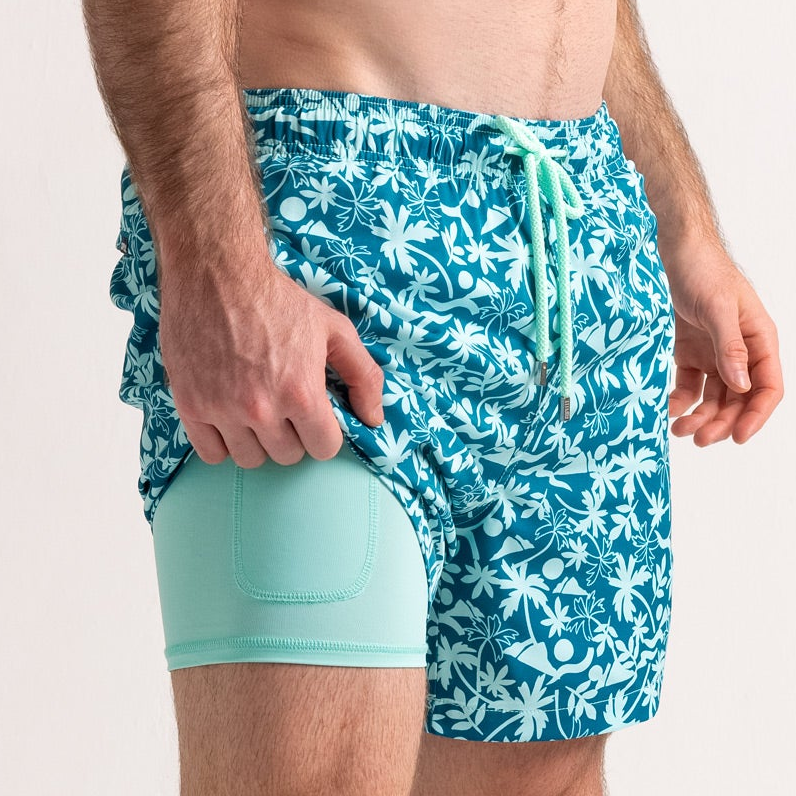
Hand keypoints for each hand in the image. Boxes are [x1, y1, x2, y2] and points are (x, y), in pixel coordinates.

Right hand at [158, 238, 384, 467]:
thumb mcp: (334, 329)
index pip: (324, 448)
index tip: (315, 415)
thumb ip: (363, 376)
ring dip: (259, 442)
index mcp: (301, 392)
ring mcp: (222, 409)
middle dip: (293, 435)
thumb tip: (373, 418)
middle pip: (287, 456)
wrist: (216, 273)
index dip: (324, 432)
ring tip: (258, 411)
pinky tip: (230, 418)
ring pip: (250, 459)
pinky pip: (211, 454)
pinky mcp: (190, 405)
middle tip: (285, 406)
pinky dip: (223, 443)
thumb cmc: (278, 299)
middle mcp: (262, 408)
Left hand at [663, 237, 782, 444]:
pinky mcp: (689, 353)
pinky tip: (667, 409)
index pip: (768, 387)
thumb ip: (731, 346)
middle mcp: (740, 352)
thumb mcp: (718, 308)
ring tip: (679, 430)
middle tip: (698, 439)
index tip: (738, 437)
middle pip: (738, 400)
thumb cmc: (703, 271)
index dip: (756, 416)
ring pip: (713, 398)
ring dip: (700, 417)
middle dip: (721, 423)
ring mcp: (714, 354)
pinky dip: (680, 400)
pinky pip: (689, 386)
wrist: (673, 252)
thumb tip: (741, 385)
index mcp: (759, 340)